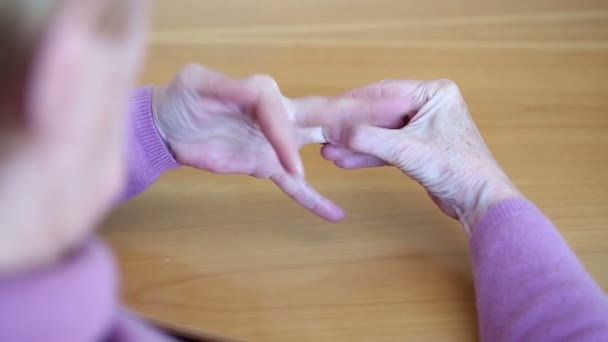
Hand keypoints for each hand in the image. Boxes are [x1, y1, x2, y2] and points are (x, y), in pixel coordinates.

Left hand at [152, 65, 407, 221]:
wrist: (168, 128)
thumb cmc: (183, 100)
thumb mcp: (200, 84)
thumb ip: (232, 89)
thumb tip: (265, 103)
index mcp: (265, 93)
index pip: (284, 111)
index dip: (286, 133)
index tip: (289, 159)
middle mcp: (279, 115)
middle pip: (323, 116)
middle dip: (358, 115)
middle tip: (395, 111)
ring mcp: (278, 143)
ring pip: (319, 150)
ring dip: (348, 153)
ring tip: (380, 156)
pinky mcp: (268, 165)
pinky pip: (295, 185)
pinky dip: (314, 200)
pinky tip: (334, 215)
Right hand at [322, 79, 521, 232]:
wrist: (479, 202)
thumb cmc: (457, 170)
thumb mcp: (405, 150)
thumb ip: (367, 138)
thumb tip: (335, 131)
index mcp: (434, 93)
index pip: (384, 92)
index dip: (353, 102)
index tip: (329, 109)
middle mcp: (430, 105)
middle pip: (381, 113)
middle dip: (353, 128)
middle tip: (326, 135)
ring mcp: (425, 128)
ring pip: (383, 132)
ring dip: (358, 143)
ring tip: (331, 151)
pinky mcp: (421, 148)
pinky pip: (389, 147)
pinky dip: (370, 154)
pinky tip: (348, 160)